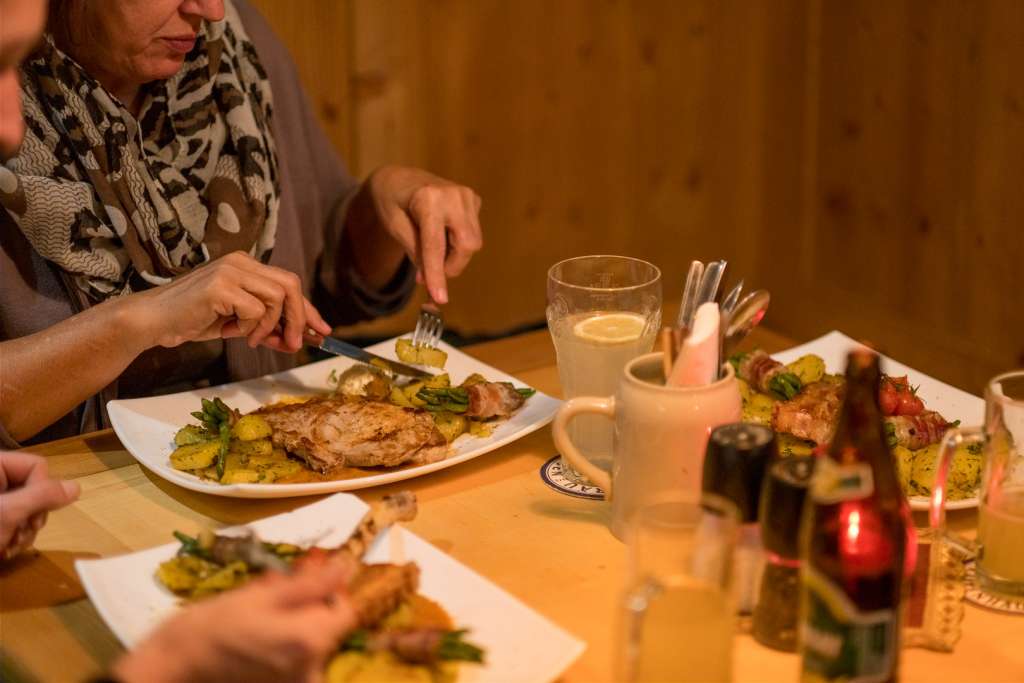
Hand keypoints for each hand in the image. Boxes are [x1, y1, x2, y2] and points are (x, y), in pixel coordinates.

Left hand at [0, 452, 79, 559]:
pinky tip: (4, 549)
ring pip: (29, 508)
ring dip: (26, 531)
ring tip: (10, 546)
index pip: (38, 466)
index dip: (42, 490)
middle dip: (34, 516)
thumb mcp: (8, 513)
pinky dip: (15, 537)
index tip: (30, 515)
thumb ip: (44, 496)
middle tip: (21, 534)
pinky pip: (16, 520)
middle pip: (35, 488)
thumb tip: (78, 487)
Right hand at [113, 561, 355, 682]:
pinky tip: (258, 634)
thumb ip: (311, 582)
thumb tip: (346, 564)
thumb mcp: (263, 594)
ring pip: (311, 641)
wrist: (175, 667)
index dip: (331, 590)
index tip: (306, 576)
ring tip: (262, 611)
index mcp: (311, 641)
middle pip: (329, 627)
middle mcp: (312, 669)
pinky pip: (297, 660)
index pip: (347, 610)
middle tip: (279, 587)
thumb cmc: (214, 625)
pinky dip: (285, 642)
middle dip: (309, 603)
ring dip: (295, 621)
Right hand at [128, 252, 332, 352]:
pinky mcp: (221, 286)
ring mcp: (230, 271)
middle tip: (293, 344)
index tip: (321, 331)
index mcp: (245, 265)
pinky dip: (250, 328)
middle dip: (298, 318)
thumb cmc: (192, 320)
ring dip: (269, 326)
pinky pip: (256, 311)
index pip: (287, 284)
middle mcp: (240, 261)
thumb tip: (296, 339)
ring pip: (277, 298)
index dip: (307, 309)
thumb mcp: (236, 322)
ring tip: (249, 338)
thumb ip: (265, 326)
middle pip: (290, 285)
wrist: (153, 321)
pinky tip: (231, 332)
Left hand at [364, 166, 482, 303]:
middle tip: (429, 276)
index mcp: (428, 199)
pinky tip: (441, 235)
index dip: (437, 274)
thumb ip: (415, 252)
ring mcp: (467, 196)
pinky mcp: (473, 200)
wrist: (399, 178)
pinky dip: (457, 244)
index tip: (440, 298)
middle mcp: (453, 195)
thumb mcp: (394, 227)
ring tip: (432, 252)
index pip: (436, 245)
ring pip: (472, 243)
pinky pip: (472, 234)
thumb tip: (430, 280)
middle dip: (450, 266)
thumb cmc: (391, 202)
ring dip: (453, 256)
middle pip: (466, 246)